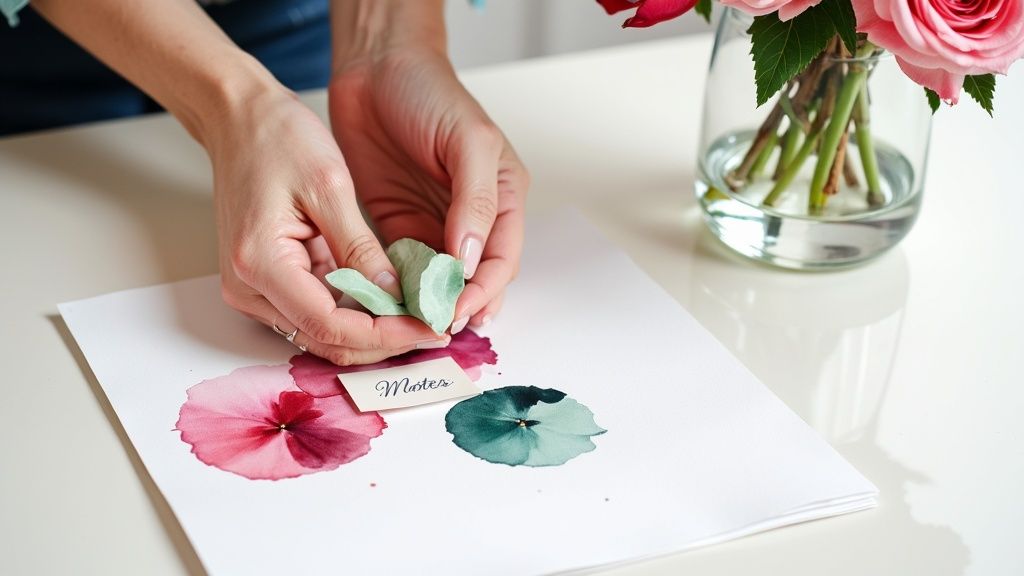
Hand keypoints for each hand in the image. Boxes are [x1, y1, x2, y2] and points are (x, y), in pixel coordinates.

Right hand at [208, 87, 448, 364]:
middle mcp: (248, 287)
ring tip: (421, 317)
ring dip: (372, 332)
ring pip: (322, 334)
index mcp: (261, 262)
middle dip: (384, 341)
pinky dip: (355, 314)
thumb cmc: (277, 138)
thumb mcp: (330, 186)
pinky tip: (393, 302)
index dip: (385, 334)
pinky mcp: (266, 282)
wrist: (239, 119)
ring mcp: (253, 288)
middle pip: (326, 340)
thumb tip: (394, 296)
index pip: (331, 325)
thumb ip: (361, 247)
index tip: (430, 327)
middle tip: (435, 329)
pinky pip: (315, 312)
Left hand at [328, 47, 528, 332]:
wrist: (375, 67)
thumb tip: (469, 258)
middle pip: (474, 278)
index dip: (483, 291)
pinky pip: (402, 267)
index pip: (501, 260)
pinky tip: (387, 302)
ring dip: (427, 304)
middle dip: (458, 306)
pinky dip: (397, 288)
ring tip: (411, 325)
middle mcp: (471, 217)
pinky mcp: (397, 223)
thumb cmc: (429, 92)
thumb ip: (475, 200)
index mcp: (502, 197)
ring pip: (437, 281)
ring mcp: (433, 223)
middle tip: (434, 328)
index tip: (456, 312)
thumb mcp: (468, 141)